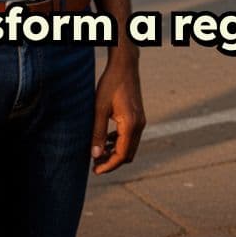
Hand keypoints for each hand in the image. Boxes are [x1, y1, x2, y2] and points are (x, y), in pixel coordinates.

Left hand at [91, 58, 144, 174]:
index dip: (108, 166)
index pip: (121, 155)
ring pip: (130, 147)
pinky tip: (107, 139)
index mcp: (131, 125)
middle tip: (94, 164)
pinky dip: (120, 143)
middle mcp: (139, 125)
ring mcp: (141, 121)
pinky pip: (131, 137)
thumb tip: (95, 155)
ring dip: (116, 153)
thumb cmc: (111, 84)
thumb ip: (98, 132)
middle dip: (112, 162)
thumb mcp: (99, 108)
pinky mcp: (138, 116)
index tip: (95, 171)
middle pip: (128, 155)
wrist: (125, 65)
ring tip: (98, 153)